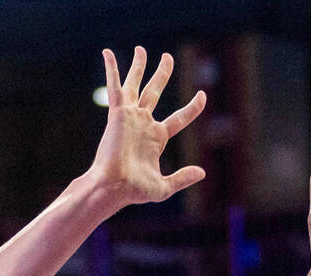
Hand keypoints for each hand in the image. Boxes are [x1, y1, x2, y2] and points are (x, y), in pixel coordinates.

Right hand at [88, 46, 205, 208]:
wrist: (114, 186)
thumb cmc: (135, 191)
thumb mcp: (164, 187)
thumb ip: (182, 178)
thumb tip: (202, 172)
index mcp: (156, 138)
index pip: (179, 118)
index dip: (192, 107)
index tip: (202, 95)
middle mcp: (143, 124)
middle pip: (155, 92)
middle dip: (161, 74)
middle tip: (167, 57)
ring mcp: (130, 117)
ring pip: (136, 85)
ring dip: (139, 66)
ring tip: (142, 49)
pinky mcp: (118, 114)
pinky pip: (115, 86)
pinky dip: (111, 69)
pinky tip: (107, 52)